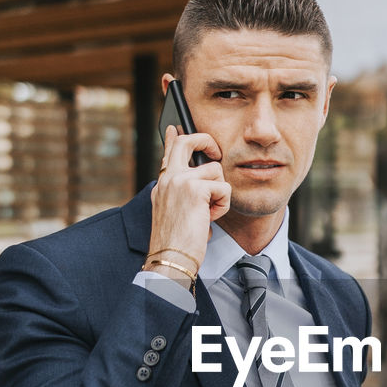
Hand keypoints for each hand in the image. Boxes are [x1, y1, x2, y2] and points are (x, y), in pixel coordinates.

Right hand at [148, 125, 229, 268]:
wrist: (170, 259)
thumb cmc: (177, 244)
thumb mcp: (176, 214)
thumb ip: (184, 196)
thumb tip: (202, 188)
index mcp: (162, 185)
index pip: (168, 152)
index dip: (173, 137)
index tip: (174, 127)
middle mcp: (168, 178)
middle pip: (187, 141)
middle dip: (206, 141)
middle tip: (217, 153)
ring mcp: (179, 180)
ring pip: (216, 171)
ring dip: (219, 195)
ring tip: (207, 215)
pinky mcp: (194, 188)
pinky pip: (223, 188)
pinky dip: (222, 206)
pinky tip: (208, 220)